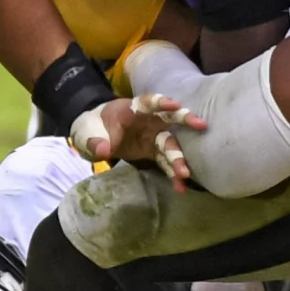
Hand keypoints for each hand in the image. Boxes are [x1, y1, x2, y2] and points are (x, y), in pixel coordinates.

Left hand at [70, 95, 207, 187]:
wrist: (95, 136)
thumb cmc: (94, 127)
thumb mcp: (87, 132)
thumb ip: (94, 140)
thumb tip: (104, 149)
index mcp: (132, 109)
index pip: (148, 103)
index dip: (161, 102)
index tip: (175, 105)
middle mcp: (149, 120)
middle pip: (170, 118)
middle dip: (185, 120)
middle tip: (202, 125)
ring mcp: (154, 136)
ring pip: (170, 145)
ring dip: (178, 159)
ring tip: (186, 174)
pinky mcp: (153, 152)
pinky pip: (166, 162)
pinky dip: (172, 174)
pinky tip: (180, 187)